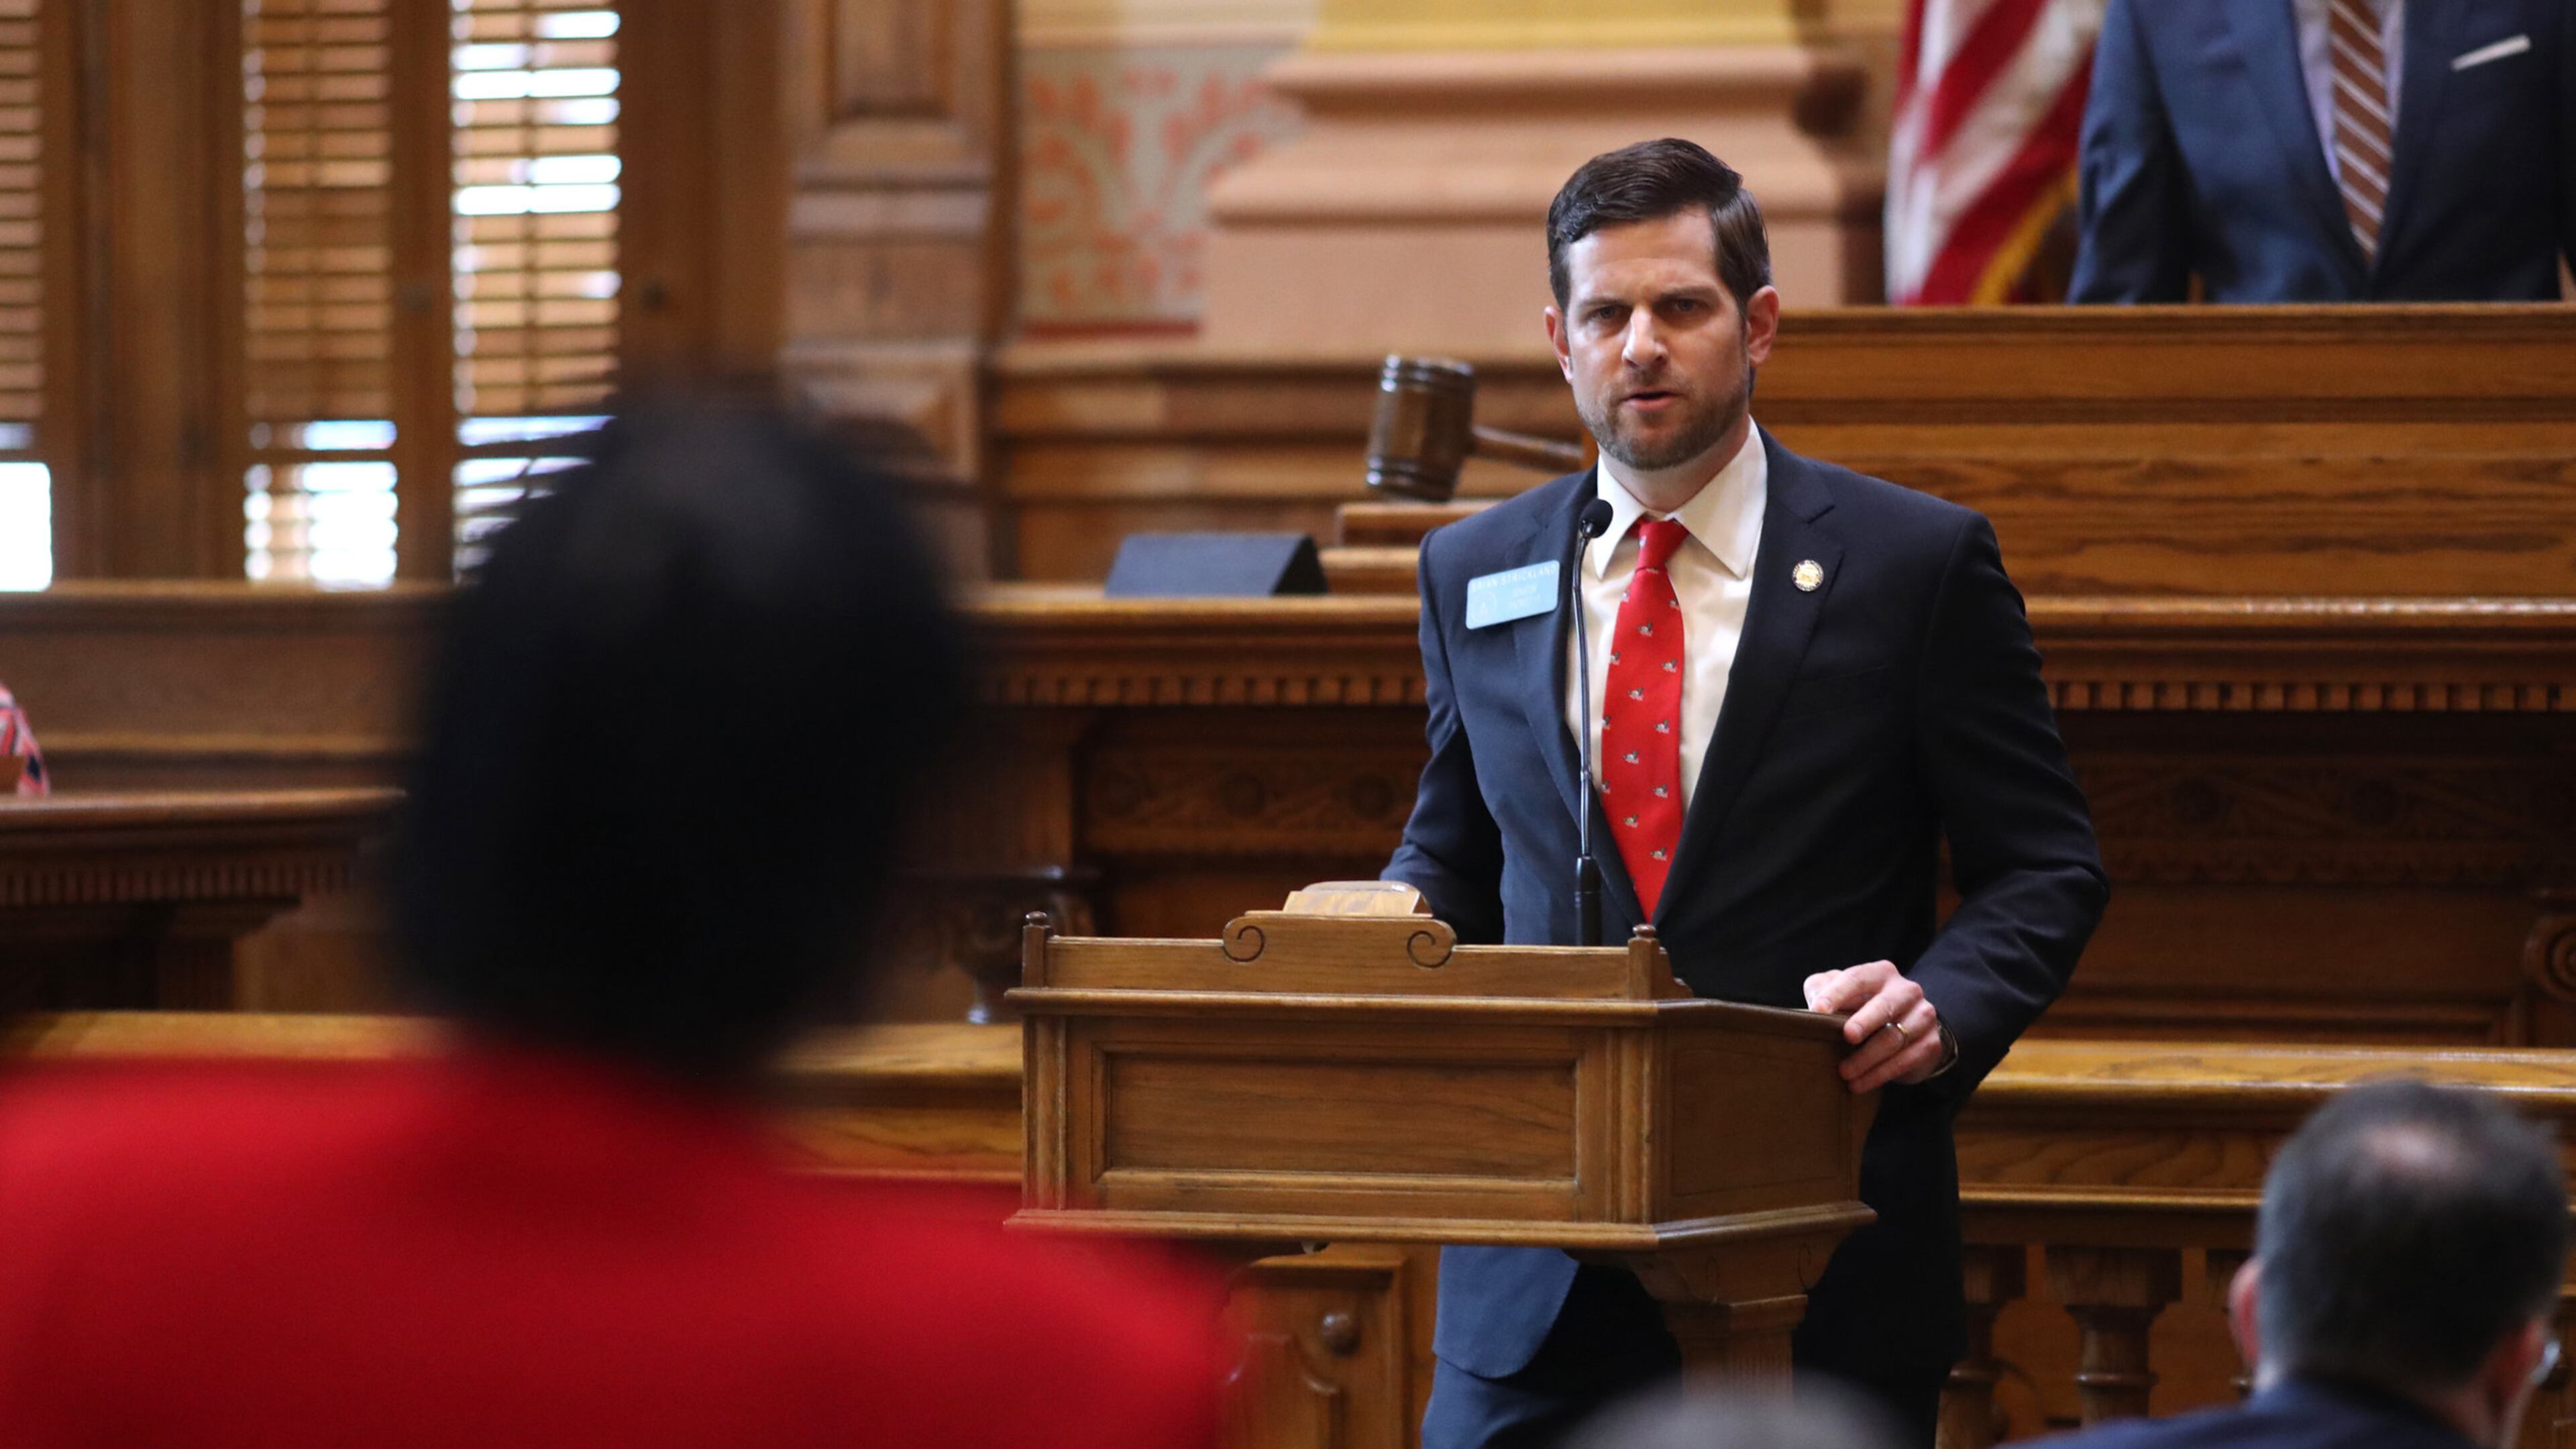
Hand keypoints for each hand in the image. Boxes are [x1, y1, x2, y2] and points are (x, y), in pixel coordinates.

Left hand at [1803, 960, 1945, 1093]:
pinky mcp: (1930, 1043)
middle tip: (1847, 1037)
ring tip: (1844, 1072)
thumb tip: (1814, 1003)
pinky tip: (1859, 1084)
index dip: (1836, 993)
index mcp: (1881, 973)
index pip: (1857, 978)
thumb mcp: (1842, 993)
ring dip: (1866, 1058)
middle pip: (1884, 1005)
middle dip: (1864, 1021)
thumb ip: (1822, 989)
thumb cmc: (1863, 1007)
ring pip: (1894, 1037)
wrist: (1907, 1030)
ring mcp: (1923, 1016)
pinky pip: (1905, 1060)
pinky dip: (1879, 1074)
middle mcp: (1906, 991)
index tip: (1817, 1010)